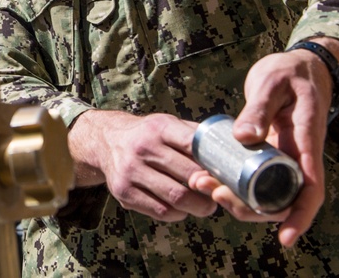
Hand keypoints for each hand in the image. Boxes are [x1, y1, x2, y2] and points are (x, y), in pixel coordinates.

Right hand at [67, 110, 216, 220]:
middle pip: (189, 176)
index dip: (215, 162)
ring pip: (177, 197)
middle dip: (211, 190)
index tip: (226, 173)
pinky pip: (161, 211)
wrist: (107, 142)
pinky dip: (179, 214)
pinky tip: (182, 208)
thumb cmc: (148, 135)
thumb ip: (196, 136)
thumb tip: (231, 149)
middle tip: (221, 195)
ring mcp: (131, 171)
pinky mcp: (123, 192)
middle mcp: (142, 147)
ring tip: (206, 205)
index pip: (193, 145)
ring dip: (199, 206)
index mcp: (159, 127)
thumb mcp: (168, 124)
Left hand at [196, 42, 337, 246]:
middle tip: (212, 193)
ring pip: (263, 191)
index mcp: (307, 141)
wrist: (300, 66)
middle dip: (249, 207)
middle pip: (280, 198)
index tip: (285, 238)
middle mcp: (298, 156)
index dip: (299, 216)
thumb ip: (259, 108)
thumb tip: (244, 137)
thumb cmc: (290, 73)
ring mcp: (282, 156)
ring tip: (200, 183)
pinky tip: (206, 176)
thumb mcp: (273, 83)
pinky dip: (231, 181)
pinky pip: (253, 176)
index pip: (311, 189)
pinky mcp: (267, 153)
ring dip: (235, 197)